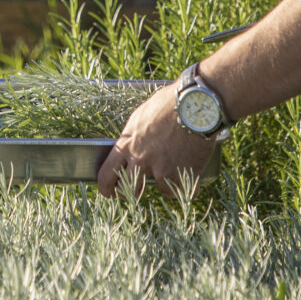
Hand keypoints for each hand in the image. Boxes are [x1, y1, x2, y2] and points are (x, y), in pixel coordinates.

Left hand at [96, 81, 214, 198]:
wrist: (194, 104)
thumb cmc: (168, 104)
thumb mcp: (141, 117)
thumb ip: (135, 136)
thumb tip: (133, 146)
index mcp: (128, 144)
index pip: (106, 174)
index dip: (105, 187)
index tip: (109, 192)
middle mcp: (140, 159)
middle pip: (127, 190)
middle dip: (129, 195)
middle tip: (134, 195)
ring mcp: (160, 169)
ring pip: (161, 190)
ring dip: (168, 185)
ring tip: (176, 175)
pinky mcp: (180, 174)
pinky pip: (185, 189)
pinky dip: (191, 184)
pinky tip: (195, 175)